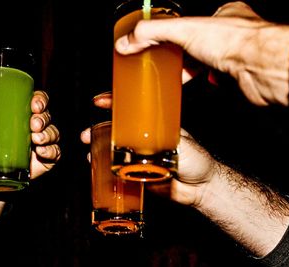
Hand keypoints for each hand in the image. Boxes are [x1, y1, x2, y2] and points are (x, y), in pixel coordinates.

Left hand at [0, 90, 60, 220]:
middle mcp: (38, 126)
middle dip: (42, 119)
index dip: (41, 100)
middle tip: (33, 124)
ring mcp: (44, 142)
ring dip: (47, 135)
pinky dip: (51, 151)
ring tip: (36, 139)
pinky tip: (42, 151)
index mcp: (25, 113)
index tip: (34, 105)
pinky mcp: (48, 158)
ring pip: (53, 133)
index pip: (39, 101)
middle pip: (47, 116)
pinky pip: (55, 152)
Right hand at [80, 92, 215, 206]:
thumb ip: (160, 146)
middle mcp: (144, 140)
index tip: (99, 101)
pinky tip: (98, 169)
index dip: (115, 104)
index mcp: (155, 127)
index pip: (133, 111)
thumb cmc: (197, 161)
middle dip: (99, 130)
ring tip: (90, 153)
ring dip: (100, 150)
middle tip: (87, 135)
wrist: (201, 187)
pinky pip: (119, 171)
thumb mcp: (180, 146)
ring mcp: (140, 157)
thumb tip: (141, 149)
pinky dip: (107, 169)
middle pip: (117, 131)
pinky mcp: (138, 175)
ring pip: (115, 150)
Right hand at [114, 1, 288, 105]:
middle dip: (185, 54)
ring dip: (196, 69)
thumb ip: (152, 33)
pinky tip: (204, 82)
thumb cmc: (234, 43)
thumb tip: (127, 41)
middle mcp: (235, 32)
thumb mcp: (183, 30)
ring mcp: (240, 54)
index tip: (164, 41)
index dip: (178, 31)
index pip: (195, 20)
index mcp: (225, 13)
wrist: (261, 69)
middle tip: (168, 62)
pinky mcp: (241, 76)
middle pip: (202, 43)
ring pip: (212, 61)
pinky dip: (209, 81)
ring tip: (180, 75)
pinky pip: (220, 78)